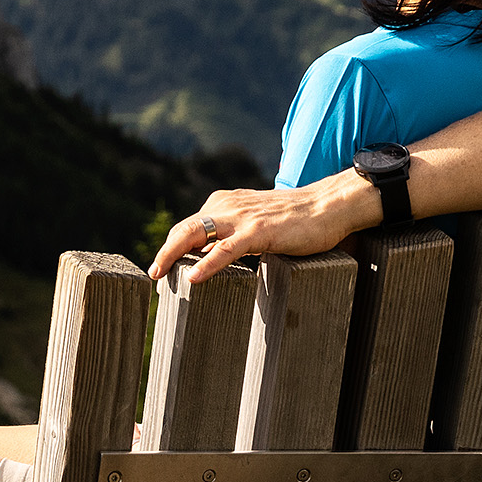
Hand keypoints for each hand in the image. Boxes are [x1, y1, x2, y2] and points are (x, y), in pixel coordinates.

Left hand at [147, 178, 377, 283]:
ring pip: (196, 234)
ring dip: (172, 254)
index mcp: (224, 203)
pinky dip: (208, 262)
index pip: (189, 225)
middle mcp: (227, 206)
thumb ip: (231, 236)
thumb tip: (204, 257)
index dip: (172, 246)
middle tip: (153, 273)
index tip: (162, 267)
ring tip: (159, 275)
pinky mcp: (259, 231)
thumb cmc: (296, 219)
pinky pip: (227, 248)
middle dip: (165, 251)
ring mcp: (242, 218)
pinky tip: (194, 277)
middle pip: (185, 228)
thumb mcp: (255, 225)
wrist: (328, 205)